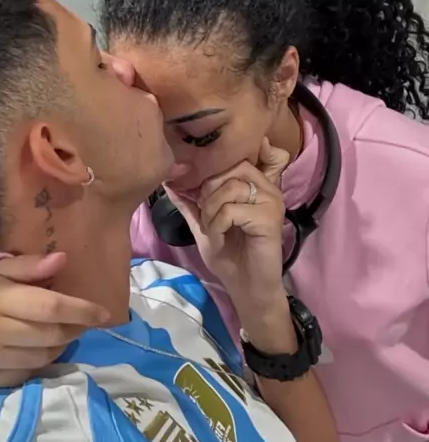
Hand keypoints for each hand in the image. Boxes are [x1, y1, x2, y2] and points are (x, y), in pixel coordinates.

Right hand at [0, 253, 109, 388]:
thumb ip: (30, 265)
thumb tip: (62, 259)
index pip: (50, 307)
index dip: (81, 310)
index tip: (104, 312)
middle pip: (52, 335)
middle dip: (76, 328)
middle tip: (86, 320)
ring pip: (45, 357)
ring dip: (63, 345)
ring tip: (65, 330)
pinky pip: (30, 372)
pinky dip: (44, 361)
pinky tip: (44, 347)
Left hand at [166, 139, 291, 348]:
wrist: (246, 288)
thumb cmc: (229, 254)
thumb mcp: (205, 223)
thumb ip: (191, 201)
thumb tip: (169, 180)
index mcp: (257, 184)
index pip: (247, 153)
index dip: (228, 157)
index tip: (208, 177)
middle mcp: (268, 187)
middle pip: (232, 166)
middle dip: (209, 189)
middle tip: (206, 213)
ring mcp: (272, 201)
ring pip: (230, 187)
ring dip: (211, 211)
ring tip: (212, 229)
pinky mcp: (269, 218)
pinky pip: (231, 210)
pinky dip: (217, 225)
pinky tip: (219, 238)